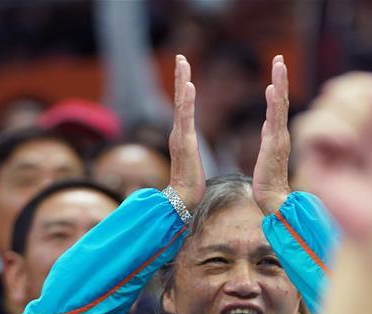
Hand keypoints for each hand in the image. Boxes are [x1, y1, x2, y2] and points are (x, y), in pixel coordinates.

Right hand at [168, 54, 205, 210]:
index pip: (184, 107)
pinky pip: (186, 118)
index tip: (185, 69)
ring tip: (183, 63)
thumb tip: (190, 150)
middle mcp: (178, 133)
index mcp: (182, 137)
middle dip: (180, 77)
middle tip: (181, 57)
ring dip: (182, 82)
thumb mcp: (193, 163)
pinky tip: (189, 86)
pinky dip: (187, 101)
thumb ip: (190, 153)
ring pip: (181, 104)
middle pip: (180, 100)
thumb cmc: (190, 185)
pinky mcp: (185, 143)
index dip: (184, 87)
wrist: (184, 200)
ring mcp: (180, 137)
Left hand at [252, 55, 291, 215]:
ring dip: (280, 84)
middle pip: (282, 100)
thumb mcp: (267, 155)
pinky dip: (274, 103)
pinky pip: (275, 120)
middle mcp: (282, 134)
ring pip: (280, 106)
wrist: (273, 201)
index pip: (278, 106)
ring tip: (279, 64)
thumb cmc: (269, 184)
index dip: (279, 85)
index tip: (278, 66)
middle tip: (279, 57)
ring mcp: (280, 139)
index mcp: (278, 136)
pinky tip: (272, 89)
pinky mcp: (274, 146)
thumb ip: (269, 138)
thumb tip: (268, 124)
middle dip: (281, 78)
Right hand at [293, 72, 371, 271]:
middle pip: (340, 90)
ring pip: (324, 106)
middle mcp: (345, 135)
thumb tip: (367, 90)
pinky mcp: (311, 161)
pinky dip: (329, 128)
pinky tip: (345, 145)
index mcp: (368, 130)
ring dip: (347, 117)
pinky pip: (309, 127)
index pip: (357, 87)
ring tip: (356, 144)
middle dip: (360, 103)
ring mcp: (328, 148)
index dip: (366, 88)